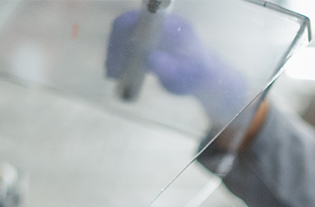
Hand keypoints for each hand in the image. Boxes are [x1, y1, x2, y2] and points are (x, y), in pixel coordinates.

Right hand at [106, 9, 246, 123]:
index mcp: (173, 26)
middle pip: (129, 26)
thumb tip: (150, 59)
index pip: (142, 21)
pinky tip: (115, 73)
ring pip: (124, 35)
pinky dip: (120, 57)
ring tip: (112, 75)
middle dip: (116, 47)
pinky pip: (127, 44)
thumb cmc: (195, 77)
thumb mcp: (185, 76)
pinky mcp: (147, 39)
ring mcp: (153, 30)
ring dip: (115, 53)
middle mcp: (161, 22)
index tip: (117, 54)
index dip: (125, 33)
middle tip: (111, 70)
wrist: (203, 77)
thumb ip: (170, 68)